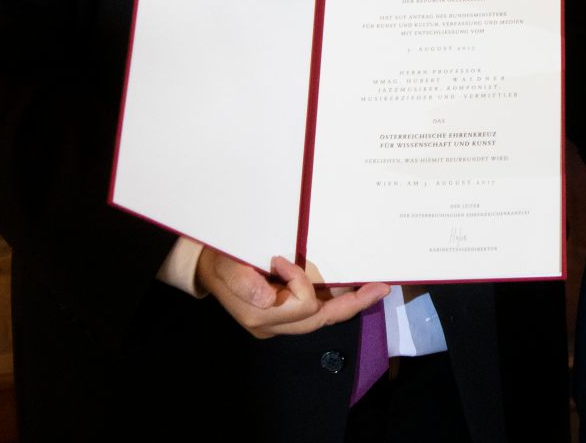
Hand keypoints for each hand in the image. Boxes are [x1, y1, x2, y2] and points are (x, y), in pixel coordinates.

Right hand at [197, 248, 388, 338]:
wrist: (207, 268)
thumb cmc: (220, 261)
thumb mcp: (226, 265)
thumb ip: (243, 281)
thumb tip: (268, 298)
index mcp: (260, 315)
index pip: (299, 304)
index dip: (298, 280)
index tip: (280, 259)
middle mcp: (273, 325)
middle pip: (320, 321)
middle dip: (351, 304)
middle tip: (379, 288)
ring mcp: (279, 325)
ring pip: (321, 321)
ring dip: (349, 306)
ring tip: (374, 291)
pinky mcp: (283, 318)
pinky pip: (315, 316)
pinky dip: (337, 305)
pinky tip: (355, 293)